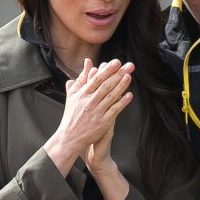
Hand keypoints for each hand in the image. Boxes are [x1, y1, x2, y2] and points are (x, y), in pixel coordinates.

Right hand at [44, 58, 133, 174]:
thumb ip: (81, 78)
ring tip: (129, 77)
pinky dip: (122, 103)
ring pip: (111, 97)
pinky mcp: (102, 123)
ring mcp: (96, 112)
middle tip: (129, 66)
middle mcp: (89, 102)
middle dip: (118, 74)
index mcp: (82, 95)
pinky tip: (129, 96)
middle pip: (105, 85)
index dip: (107, 70)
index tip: (117, 62)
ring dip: (121, 86)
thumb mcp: (72, 95)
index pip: (96, 79)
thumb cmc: (71, 116)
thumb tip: (87, 62)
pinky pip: (114, 111)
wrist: (69, 138)